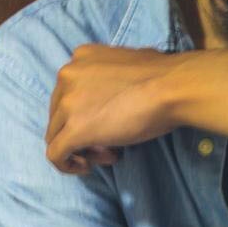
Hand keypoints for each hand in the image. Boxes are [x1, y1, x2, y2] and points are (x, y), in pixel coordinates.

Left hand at [45, 44, 176, 173]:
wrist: (172, 88)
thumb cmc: (161, 76)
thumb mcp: (125, 65)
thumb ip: (107, 79)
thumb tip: (112, 98)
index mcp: (79, 58)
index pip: (68, 93)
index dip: (85, 113)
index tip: (109, 122)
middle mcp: (66, 76)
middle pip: (59, 115)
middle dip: (82, 132)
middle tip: (110, 143)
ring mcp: (67, 103)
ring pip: (56, 135)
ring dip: (80, 149)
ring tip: (108, 155)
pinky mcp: (74, 129)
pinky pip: (55, 155)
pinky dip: (67, 165)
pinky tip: (86, 168)